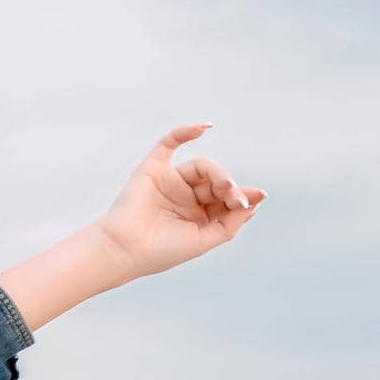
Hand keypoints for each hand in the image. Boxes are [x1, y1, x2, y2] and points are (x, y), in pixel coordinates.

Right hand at [95, 123, 267, 281]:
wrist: (123, 250)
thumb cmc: (160, 251)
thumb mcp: (204, 240)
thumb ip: (230, 222)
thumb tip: (255, 201)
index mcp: (197, 216)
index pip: (226, 199)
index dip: (241, 196)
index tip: (254, 198)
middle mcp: (185, 197)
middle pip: (216, 181)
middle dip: (229, 187)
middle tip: (234, 196)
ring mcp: (169, 182)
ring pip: (202, 166)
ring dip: (217, 172)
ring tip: (223, 185)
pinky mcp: (152, 169)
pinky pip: (168, 143)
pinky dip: (184, 132)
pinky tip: (203, 127)